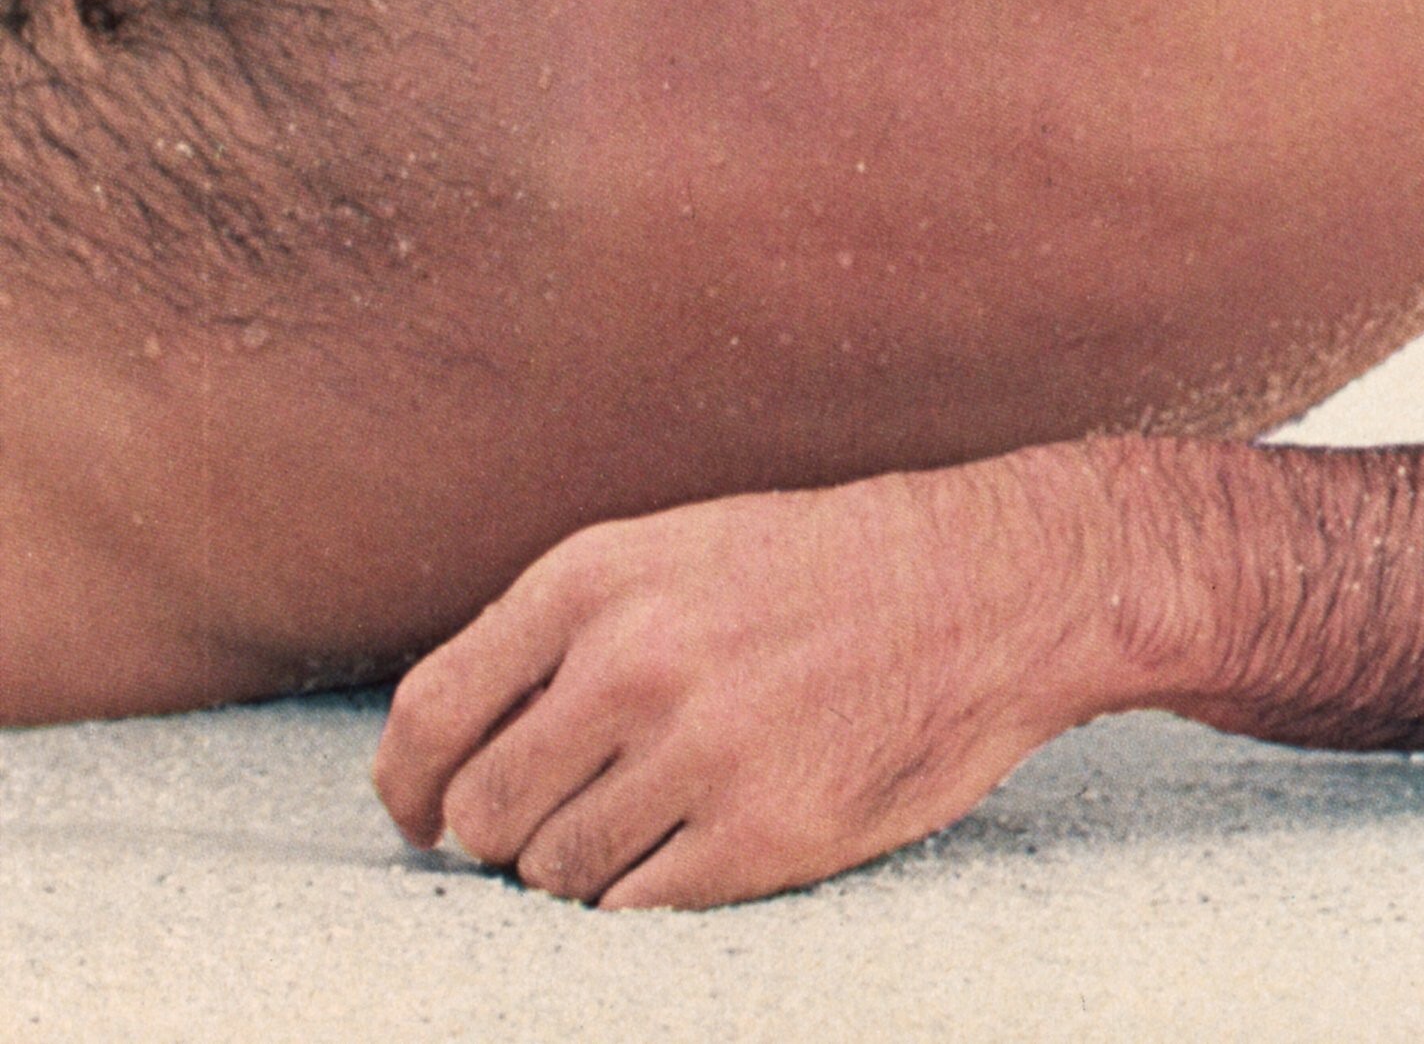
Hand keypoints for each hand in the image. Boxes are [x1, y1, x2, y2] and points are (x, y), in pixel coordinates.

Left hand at [372, 456, 1129, 908]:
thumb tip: (452, 746)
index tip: (419, 816)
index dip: (406, 785)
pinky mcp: (761, 837)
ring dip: (578, 866)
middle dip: (502, 832)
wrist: (984, 585)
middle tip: (552, 820)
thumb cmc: (823, 567)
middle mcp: (633, 663)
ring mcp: (697, 753)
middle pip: (484, 811)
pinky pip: (635, 909)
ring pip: (552, 873)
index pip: (428, 713)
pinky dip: (646, 891)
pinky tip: (698, 840)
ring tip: (648, 817)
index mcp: (595, 576)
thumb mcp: (675, 548)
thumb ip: (563, 631)